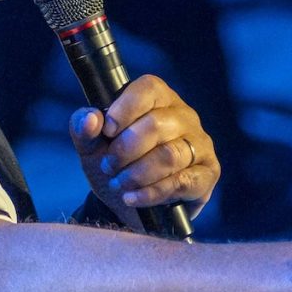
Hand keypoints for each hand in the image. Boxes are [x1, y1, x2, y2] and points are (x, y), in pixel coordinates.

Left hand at [71, 73, 219, 223]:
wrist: (130, 202)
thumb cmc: (116, 164)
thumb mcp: (92, 146)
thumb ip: (84, 128)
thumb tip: (91, 119)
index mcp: (159, 99)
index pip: (149, 88)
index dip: (125, 109)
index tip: (107, 131)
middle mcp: (185, 117)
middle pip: (156, 125)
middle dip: (125, 150)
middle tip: (109, 166)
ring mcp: (200, 145)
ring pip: (170, 155)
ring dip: (137, 174)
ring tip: (119, 184)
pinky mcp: (207, 174)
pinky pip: (182, 182)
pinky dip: (152, 193)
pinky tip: (133, 198)